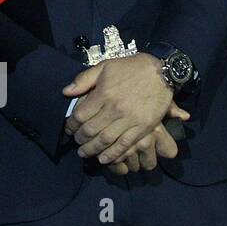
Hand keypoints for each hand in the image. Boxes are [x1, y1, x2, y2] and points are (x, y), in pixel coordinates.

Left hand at [63, 54, 182, 164]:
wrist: (160, 72)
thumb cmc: (130, 68)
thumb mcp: (104, 66)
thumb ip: (83, 80)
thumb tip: (66, 92)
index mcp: (104, 94)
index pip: (81, 115)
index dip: (72, 125)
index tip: (69, 129)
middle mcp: (115, 109)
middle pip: (91, 130)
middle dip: (80, 139)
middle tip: (76, 142)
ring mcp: (131, 119)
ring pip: (107, 140)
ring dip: (93, 149)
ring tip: (85, 153)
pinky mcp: (144, 127)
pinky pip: (126, 144)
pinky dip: (114, 154)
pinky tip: (104, 159)